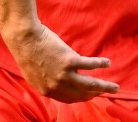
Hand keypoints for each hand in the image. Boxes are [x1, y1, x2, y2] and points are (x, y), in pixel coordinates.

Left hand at [2, 23, 118, 102]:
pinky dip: (101, 64)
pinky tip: (107, 63)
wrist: (23, 37)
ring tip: (115, 87)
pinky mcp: (70, 61)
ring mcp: (64, 74)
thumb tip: (57, 82)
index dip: (82, 98)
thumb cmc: (26, 51)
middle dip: (96, 95)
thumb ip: (46, 81)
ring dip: (105, 87)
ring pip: (90, 85)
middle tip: (106, 93)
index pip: (69, 99)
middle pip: (82, 94)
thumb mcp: (33, 74)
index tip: (90, 95)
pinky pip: (90, 65)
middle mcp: (57, 86)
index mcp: (47, 90)